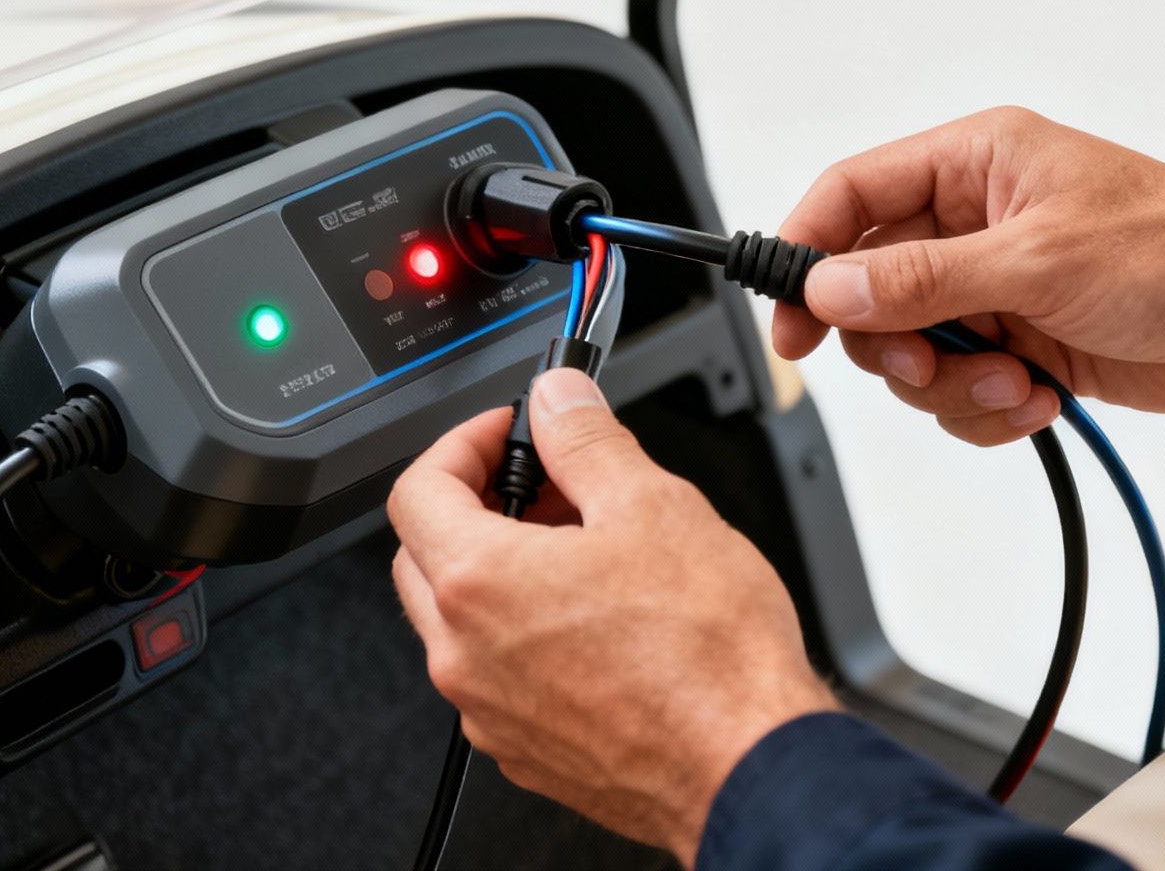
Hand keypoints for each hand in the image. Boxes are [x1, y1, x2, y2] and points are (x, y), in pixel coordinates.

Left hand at [385, 368, 836, 866]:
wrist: (748, 766)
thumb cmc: (709, 657)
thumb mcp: (654, 504)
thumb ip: (587, 438)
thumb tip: (559, 398)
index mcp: (480, 583)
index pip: (417, 489)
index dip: (462, 443)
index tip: (508, 433)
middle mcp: (465, 656)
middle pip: (423, 556)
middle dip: (475, 505)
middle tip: (545, 485)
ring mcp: (489, 711)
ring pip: (458, 622)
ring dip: (500, 571)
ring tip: (583, 549)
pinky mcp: (524, 751)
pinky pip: (495, 677)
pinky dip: (523, 635)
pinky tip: (596, 618)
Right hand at [773, 106, 1164, 444]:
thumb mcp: (1038, 260)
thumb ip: (922, 278)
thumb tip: (832, 289)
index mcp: (976, 164)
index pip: (852, 194)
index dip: (807, 252)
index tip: (790, 321)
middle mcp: (977, 221)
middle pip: (869, 289)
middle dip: (894, 343)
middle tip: (928, 363)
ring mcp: (997, 287)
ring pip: (911, 350)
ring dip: (952, 385)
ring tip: (1016, 384)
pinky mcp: (1022, 344)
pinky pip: (960, 389)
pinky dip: (989, 409)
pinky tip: (1042, 397)